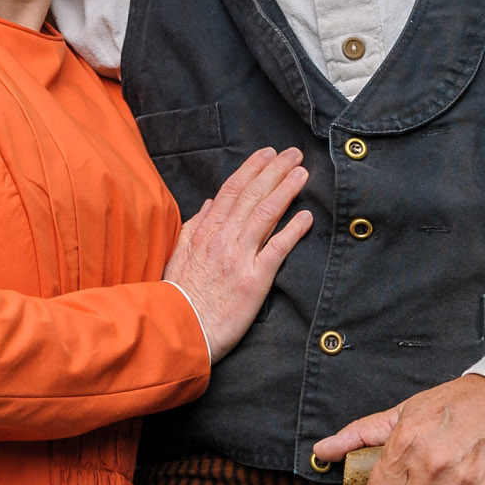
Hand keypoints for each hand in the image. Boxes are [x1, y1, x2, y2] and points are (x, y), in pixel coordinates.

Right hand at [164, 148, 312, 363]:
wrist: (179, 330)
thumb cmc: (179, 296)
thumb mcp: (178, 254)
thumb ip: (195, 226)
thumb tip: (210, 203)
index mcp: (205, 232)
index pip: (231, 191)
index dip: (252, 169)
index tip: (268, 154)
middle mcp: (222, 239)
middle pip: (252, 196)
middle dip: (275, 171)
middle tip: (293, 153)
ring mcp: (239, 258)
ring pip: (265, 215)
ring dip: (286, 191)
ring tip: (302, 174)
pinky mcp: (253, 280)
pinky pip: (276, 250)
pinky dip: (292, 231)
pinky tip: (306, 217)